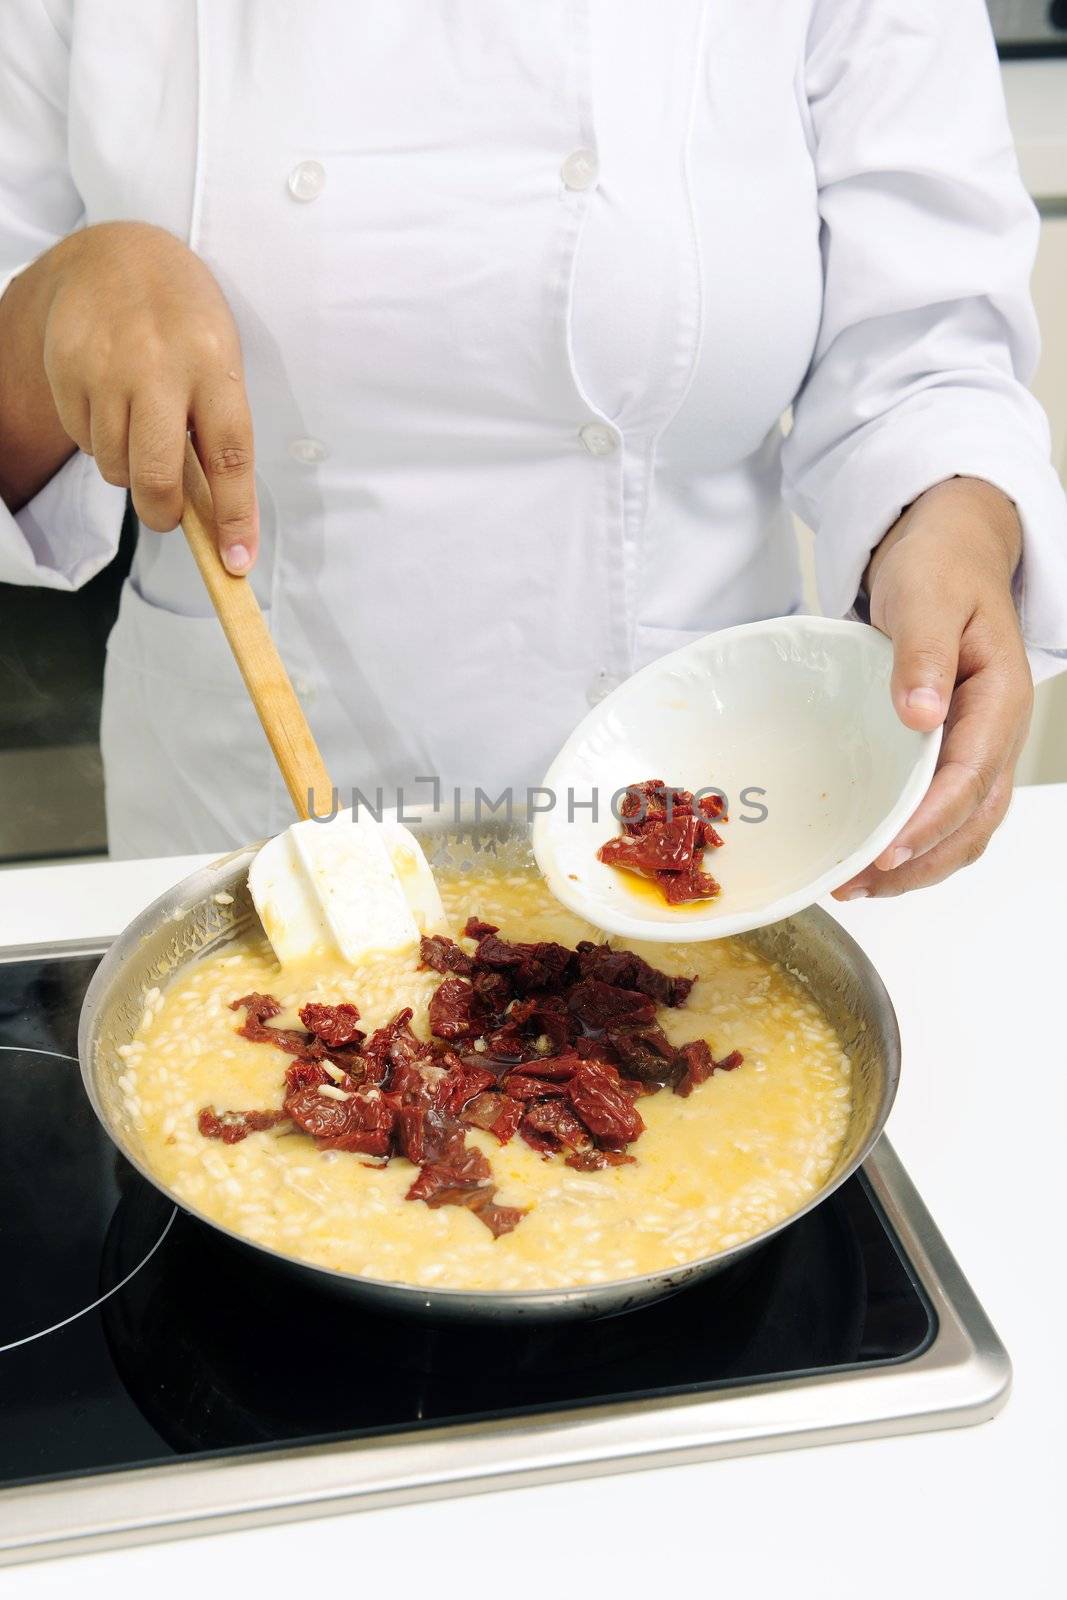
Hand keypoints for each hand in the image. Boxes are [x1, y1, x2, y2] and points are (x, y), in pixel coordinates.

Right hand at [3, 221, 257, 571]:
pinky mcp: (65, 371)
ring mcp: (106, 368)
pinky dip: (100, 439)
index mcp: (214, 364)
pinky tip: (112, 401)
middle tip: (167, 514)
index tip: (236, 562)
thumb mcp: (219, 362)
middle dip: (162, 511)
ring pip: (116, 467)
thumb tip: (216, 520)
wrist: (118, 256)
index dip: (234, 516)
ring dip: (129, 469)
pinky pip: (84, 441)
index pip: (228, 456)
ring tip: (141, 426)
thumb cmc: (185, 322)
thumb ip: (218, 432)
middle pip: (156, 476)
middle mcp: (158, 366)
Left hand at [833, 477, 1031, 900]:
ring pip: (966, 827)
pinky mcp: (958, 749)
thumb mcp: (924, 599)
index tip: (887, 852)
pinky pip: (950, 812)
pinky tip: (876, 858)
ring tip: (857, 886)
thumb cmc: (939, 568)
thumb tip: (922, 715)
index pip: (970, 778)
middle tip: (856, 884)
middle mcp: (999, 731)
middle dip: (919, 862)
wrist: (950, 547)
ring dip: (919, 866)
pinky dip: (919, 845)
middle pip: (973, 819)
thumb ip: (923, 657)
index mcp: (1000, 698)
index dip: (930, 823)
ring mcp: (983, 744)